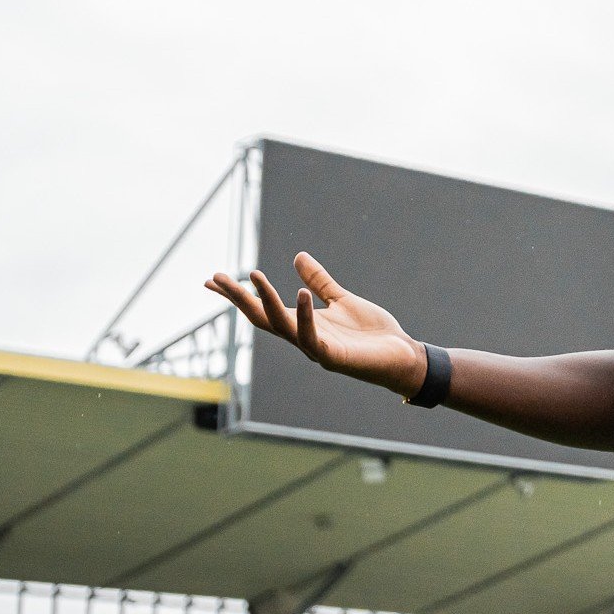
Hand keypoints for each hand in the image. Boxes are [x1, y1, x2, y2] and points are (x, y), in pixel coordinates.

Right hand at [205, 252, 427, 397]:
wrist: (402, 356)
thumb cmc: (372, 333)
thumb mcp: (343, 299)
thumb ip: (320, 282)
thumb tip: (298, 256)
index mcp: (302, 324)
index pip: (261, 308)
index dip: (238, 295)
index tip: (211, 280)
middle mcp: (302, 337)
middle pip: (261, 317)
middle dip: (238, 298)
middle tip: (216, 277)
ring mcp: (316, 349)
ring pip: (281, 326)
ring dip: (266, 301)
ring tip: (254, 275)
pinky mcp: (334, 357)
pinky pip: (313, 337)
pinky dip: (305, 316)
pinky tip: (301, 295)